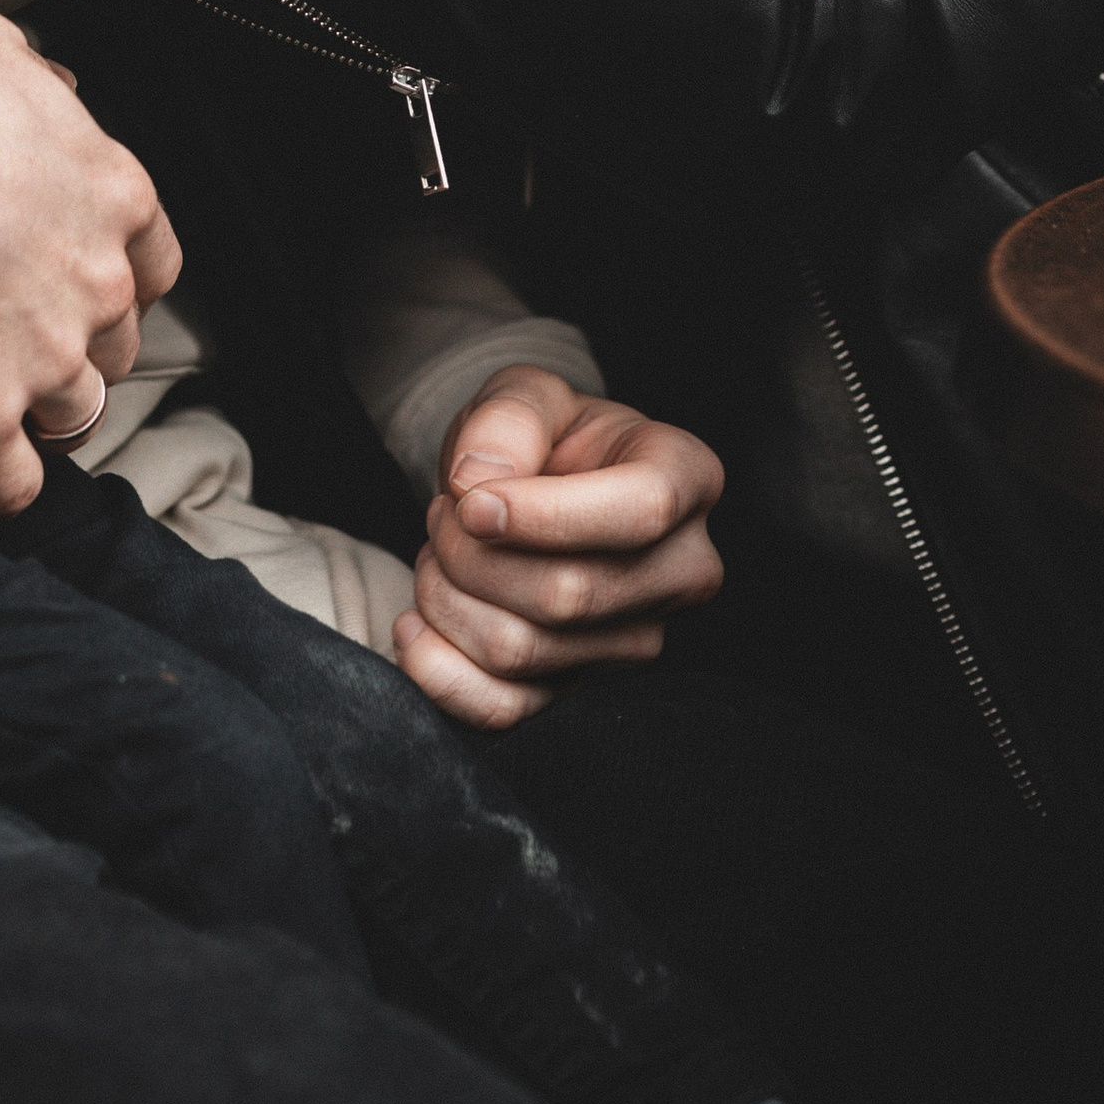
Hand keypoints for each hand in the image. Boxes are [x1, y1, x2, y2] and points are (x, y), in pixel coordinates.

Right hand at [0, 5, 181, 512]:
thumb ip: (37, 82)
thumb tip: (51, 87)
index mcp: (114, 195)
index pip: (153, 265)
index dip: (116, 280)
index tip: (83, 284)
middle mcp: (97, 284)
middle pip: (118, 344)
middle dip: (80, 345)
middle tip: (24, 338)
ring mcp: (43, 357)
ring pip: (74, 414)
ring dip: (41, 412)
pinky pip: (10, 486)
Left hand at [391, 365, 724, 728]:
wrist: (529, 493)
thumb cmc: (541, 438)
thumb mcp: (525, 393)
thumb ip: (509, 417)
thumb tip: (480, 481)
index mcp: (687, 477)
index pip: (641, 511)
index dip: (544, 514)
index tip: (468, 502)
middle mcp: (684, 567)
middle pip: (568, 593)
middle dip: (471, 554)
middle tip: (443, 513)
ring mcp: (640, 638)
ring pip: (523, 650)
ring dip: (448, 599)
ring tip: (439, 552)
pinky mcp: (586, 689)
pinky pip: (506, 710)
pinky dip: (440, 672)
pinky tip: (415, 625)